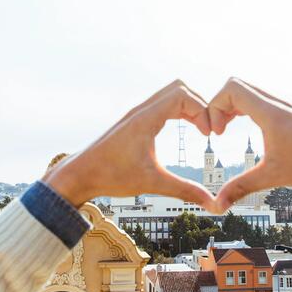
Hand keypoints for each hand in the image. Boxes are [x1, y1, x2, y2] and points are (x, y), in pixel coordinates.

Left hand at [44, 80, 219, 212]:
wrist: (79, 175)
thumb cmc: (110, 176)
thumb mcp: (152, 183)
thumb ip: (184, 190)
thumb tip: (212, 203)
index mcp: (146, 119)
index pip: (183, 96)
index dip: (202, 111)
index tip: (209, 134)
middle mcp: (141, 110)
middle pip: (179, 88)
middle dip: (199, 104)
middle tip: (208, 128)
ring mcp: (137, 113)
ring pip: (170, 94)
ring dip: (188, 106)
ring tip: (200, 128)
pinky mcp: (134, 121)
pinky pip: (162, 103)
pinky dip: (178, 110)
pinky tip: (184, 128)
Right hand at [209, 78, 291, 211]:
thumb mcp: (273, 176)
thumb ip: (242, 187)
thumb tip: (218, 204)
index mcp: (271, 113)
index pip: (232, 89)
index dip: (215, 107)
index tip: (218, 133)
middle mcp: (276, 103)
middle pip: (236, 86)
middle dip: (219, 105)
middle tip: (218, 130)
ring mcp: (283, 105)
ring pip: (247, 90)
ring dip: (231, 106)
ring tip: (225, 129)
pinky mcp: (287, 112)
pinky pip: (258, 98)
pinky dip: (243, 108)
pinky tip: (243, 127)